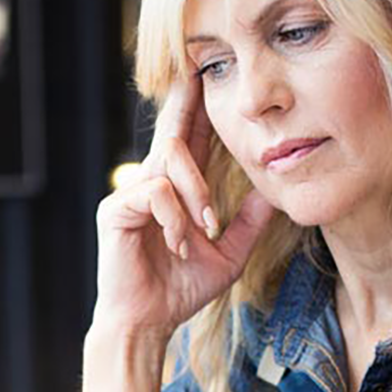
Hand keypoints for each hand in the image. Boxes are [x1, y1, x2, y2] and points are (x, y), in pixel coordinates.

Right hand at [92, 71, 275, 341]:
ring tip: (206, 227)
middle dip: (187, 101)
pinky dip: (175, 217)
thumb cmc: (181, 289)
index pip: (191, 139)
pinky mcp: (116, 211)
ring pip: (169, 162)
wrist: (149, 322)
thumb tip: (275, 192)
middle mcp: (150, 184)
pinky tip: (180, 244)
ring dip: (196, 192)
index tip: (212, 75)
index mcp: (176, 190)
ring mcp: (131, 194)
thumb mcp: (228, 254)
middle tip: (199, 68)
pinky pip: (155, 193)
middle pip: (172, 130)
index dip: (200, 108)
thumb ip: (248, 222)